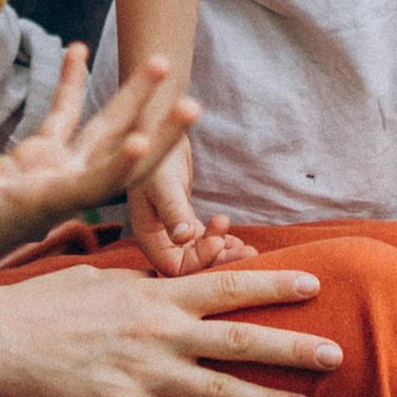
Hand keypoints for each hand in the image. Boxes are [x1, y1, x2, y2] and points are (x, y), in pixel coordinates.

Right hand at [0, 44, 192, 295]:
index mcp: (40, 200)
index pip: (88, 183)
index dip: (119, 164)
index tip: (148, 140)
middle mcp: (59, 187)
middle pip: (121, 156)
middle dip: (157, 128)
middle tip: (189, 97)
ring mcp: (54, 174)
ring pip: (106, 135)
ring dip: (133, 101)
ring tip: (160, 61)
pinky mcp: (41, 165)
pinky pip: (66, 119)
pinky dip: (71, 86)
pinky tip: (77, 49)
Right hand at [0, 259, 342, 396]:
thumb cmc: (45, 302)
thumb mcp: (102, 278)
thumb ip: (144, 285)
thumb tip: (170, 283)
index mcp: (156, 296)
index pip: (229, 286)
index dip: (275, 286)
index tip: (316, 285)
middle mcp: (160, 333)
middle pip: (241, 341)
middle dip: (293, 348)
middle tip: (337, 354)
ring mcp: (143, 374)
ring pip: (219, 391)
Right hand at [126, 138, 256, 274]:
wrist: (158, 129)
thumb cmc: (157, 154)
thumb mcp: (163, 182)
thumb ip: (173, 210)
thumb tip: (184, 237)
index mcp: (148, 236)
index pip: (174, 267)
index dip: (200, 261)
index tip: (220, 241)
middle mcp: (159, 239)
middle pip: (191, 266)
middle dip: (220, 261)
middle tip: (247, 252)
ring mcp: (171, 231)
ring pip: (200, 255)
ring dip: (225, 254)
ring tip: (248, 248)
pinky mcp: (184, 221)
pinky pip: (204, 242)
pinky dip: (222, 243)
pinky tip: (238, 240)